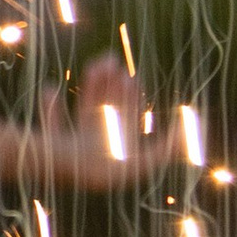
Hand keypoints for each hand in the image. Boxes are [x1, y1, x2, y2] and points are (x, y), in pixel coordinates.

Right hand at [58, 52, 182, 181]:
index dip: (131, 97)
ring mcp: (74, 147)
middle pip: (109, 110)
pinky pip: (53, 124)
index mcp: (118, 150)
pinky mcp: (51, 146)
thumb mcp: (141, 163)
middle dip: (112, 87)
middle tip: (112, 61)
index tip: (131, 77)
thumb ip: (165, 150)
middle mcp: (98, 147)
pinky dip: (51, 107)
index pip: (129, 118)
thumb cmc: (99, 170)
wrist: (60, 174)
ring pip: (85, 111)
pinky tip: (50, 87)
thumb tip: (186, 134)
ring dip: (91, 89)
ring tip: (95, 66)